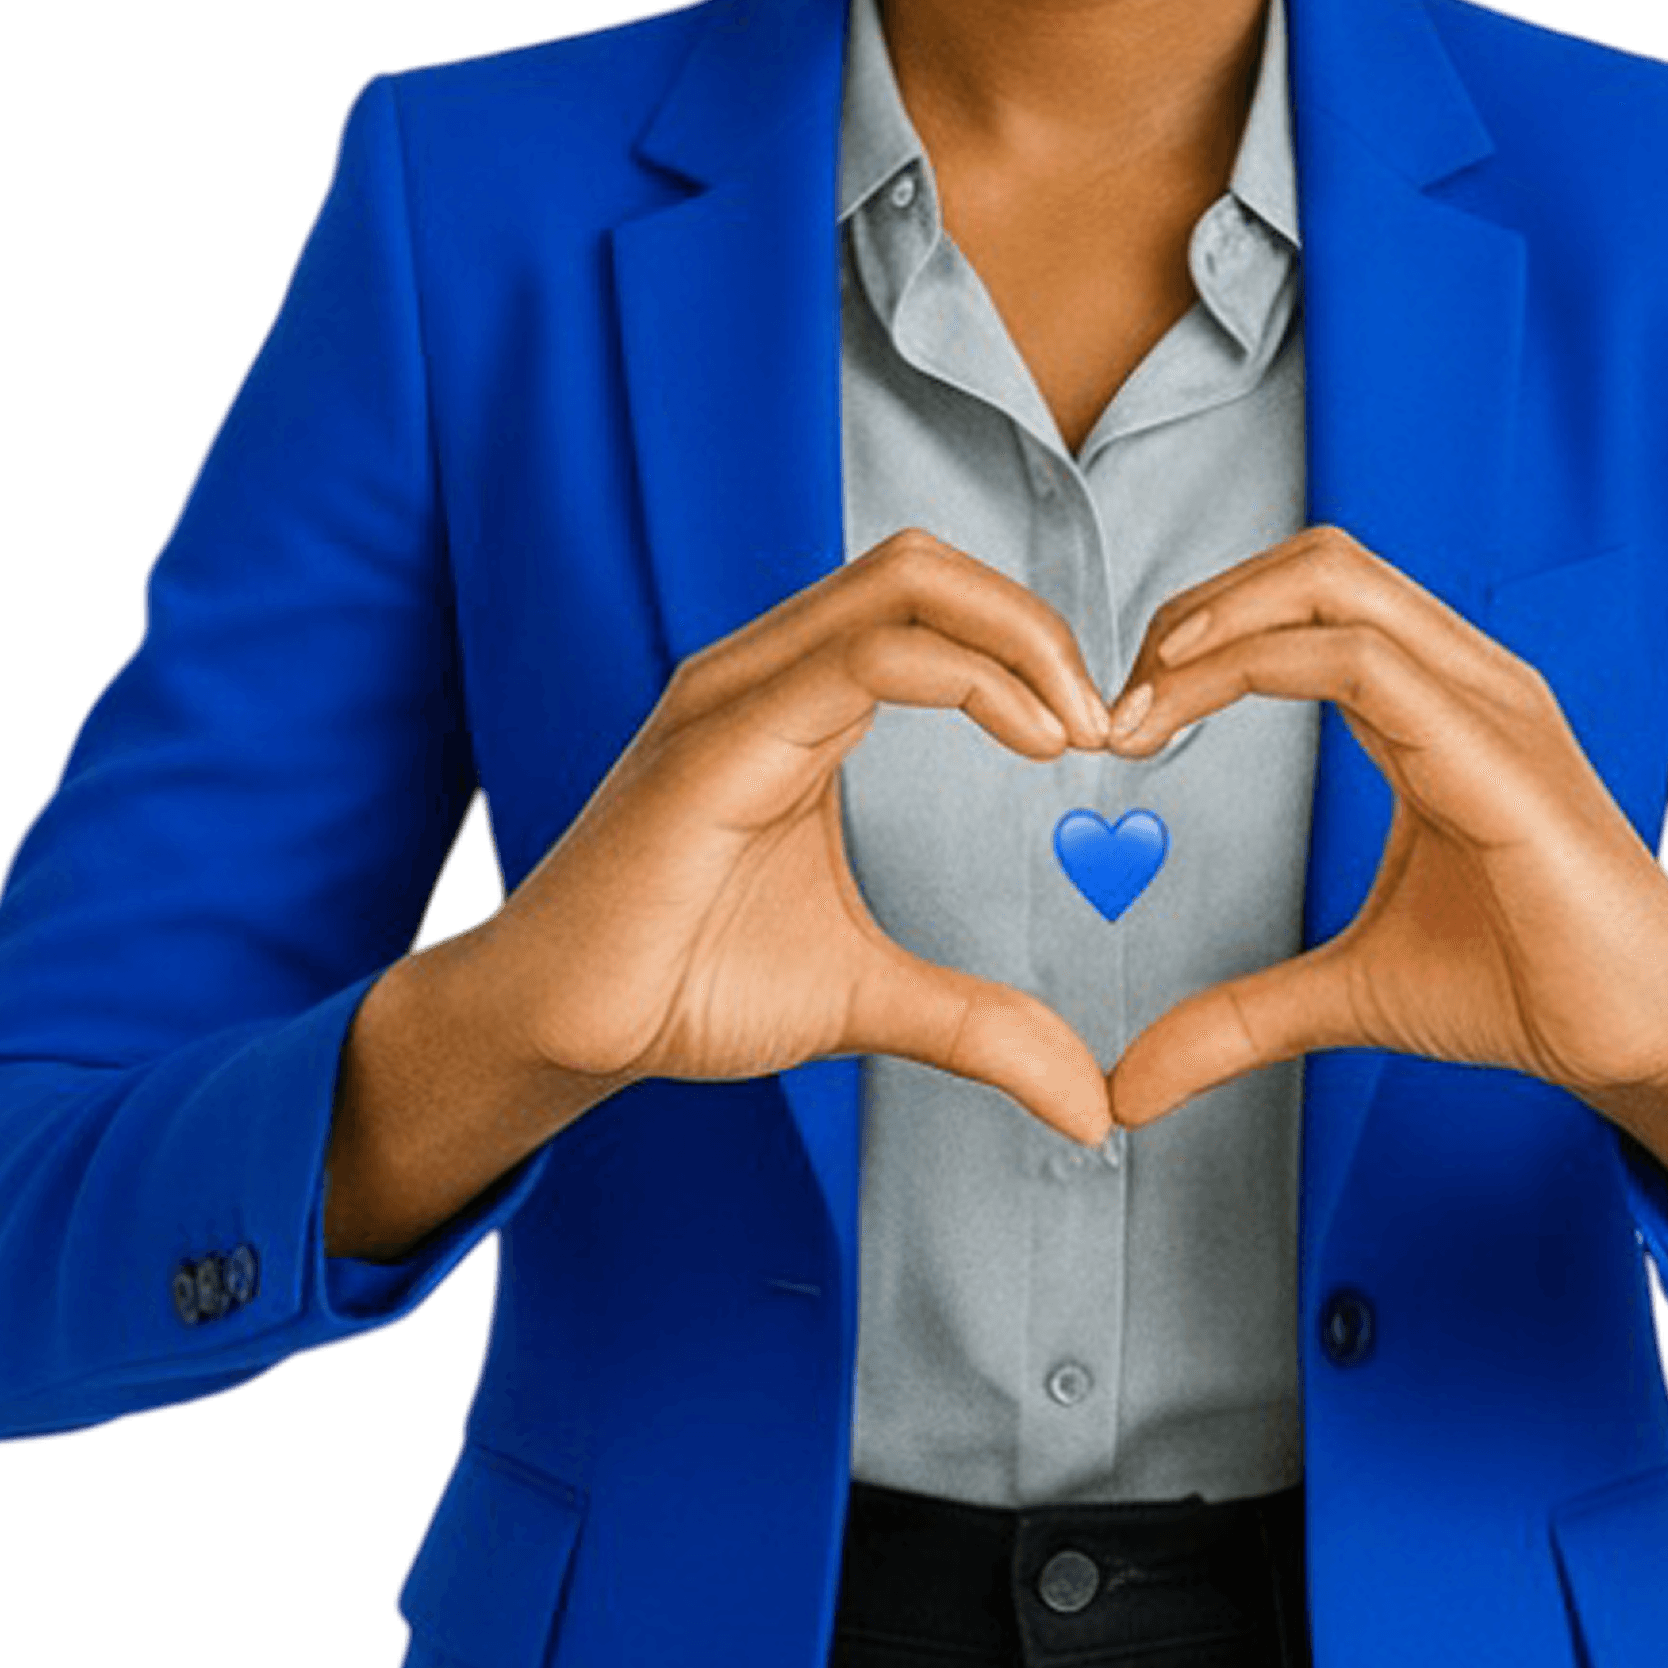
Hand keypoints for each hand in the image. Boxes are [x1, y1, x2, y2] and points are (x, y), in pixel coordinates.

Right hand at [483, 531, 1121, 1146]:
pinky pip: (861, 660)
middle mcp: (763, 669)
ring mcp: (735, 692)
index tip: (1103, 738)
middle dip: (1038, 622)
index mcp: (795, 699)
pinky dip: (969, 679)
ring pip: (901, 583)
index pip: (928, 602)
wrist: (560, 1027)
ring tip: (1078, 728)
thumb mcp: (866, 998)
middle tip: (1107, 722)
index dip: (1030, 645)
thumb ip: (977, 1024)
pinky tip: (1031, 744)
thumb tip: (1089, 1103)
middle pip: (923, 563)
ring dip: (1019, 638)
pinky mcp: (717, 740)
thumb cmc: (682, 983)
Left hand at [1098, 526, 1667, 1134]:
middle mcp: (1464, 676)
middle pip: (1315, 561)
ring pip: (1334, 581)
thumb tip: (1134, 1082)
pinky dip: (1258, 666)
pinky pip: (1365, 663)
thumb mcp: (1348, 994)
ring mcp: (1488, 700)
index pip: (1308, 602)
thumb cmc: (1527, 987)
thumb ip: (1239, 1018)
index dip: (1204, 635)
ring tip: (1140, 702)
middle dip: (1198, 608)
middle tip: (1120, 701)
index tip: (1122, 719)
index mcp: (1436, 701)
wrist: (1643, 1037)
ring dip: (1215, 623)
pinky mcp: (1499, 751)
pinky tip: (1186, 718)